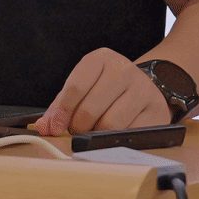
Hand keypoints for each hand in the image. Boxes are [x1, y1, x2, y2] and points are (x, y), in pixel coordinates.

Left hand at [34, 48, 171, 135]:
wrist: (146, 89)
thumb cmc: (107, 91)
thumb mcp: (83, 90)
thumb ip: (60, 107)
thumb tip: (43, 126)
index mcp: (101, 59)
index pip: (75, 87)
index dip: (62, 112)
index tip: (55, 128)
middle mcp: (123, 69)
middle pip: (89, 109)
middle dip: (78, 127)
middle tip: (77, 131)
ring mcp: (142, 89)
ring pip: (110, 124)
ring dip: (97, 135)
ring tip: (95, 132)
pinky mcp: (155, 110)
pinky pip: (129, 134)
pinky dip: (117, 140)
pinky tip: (116, 134)